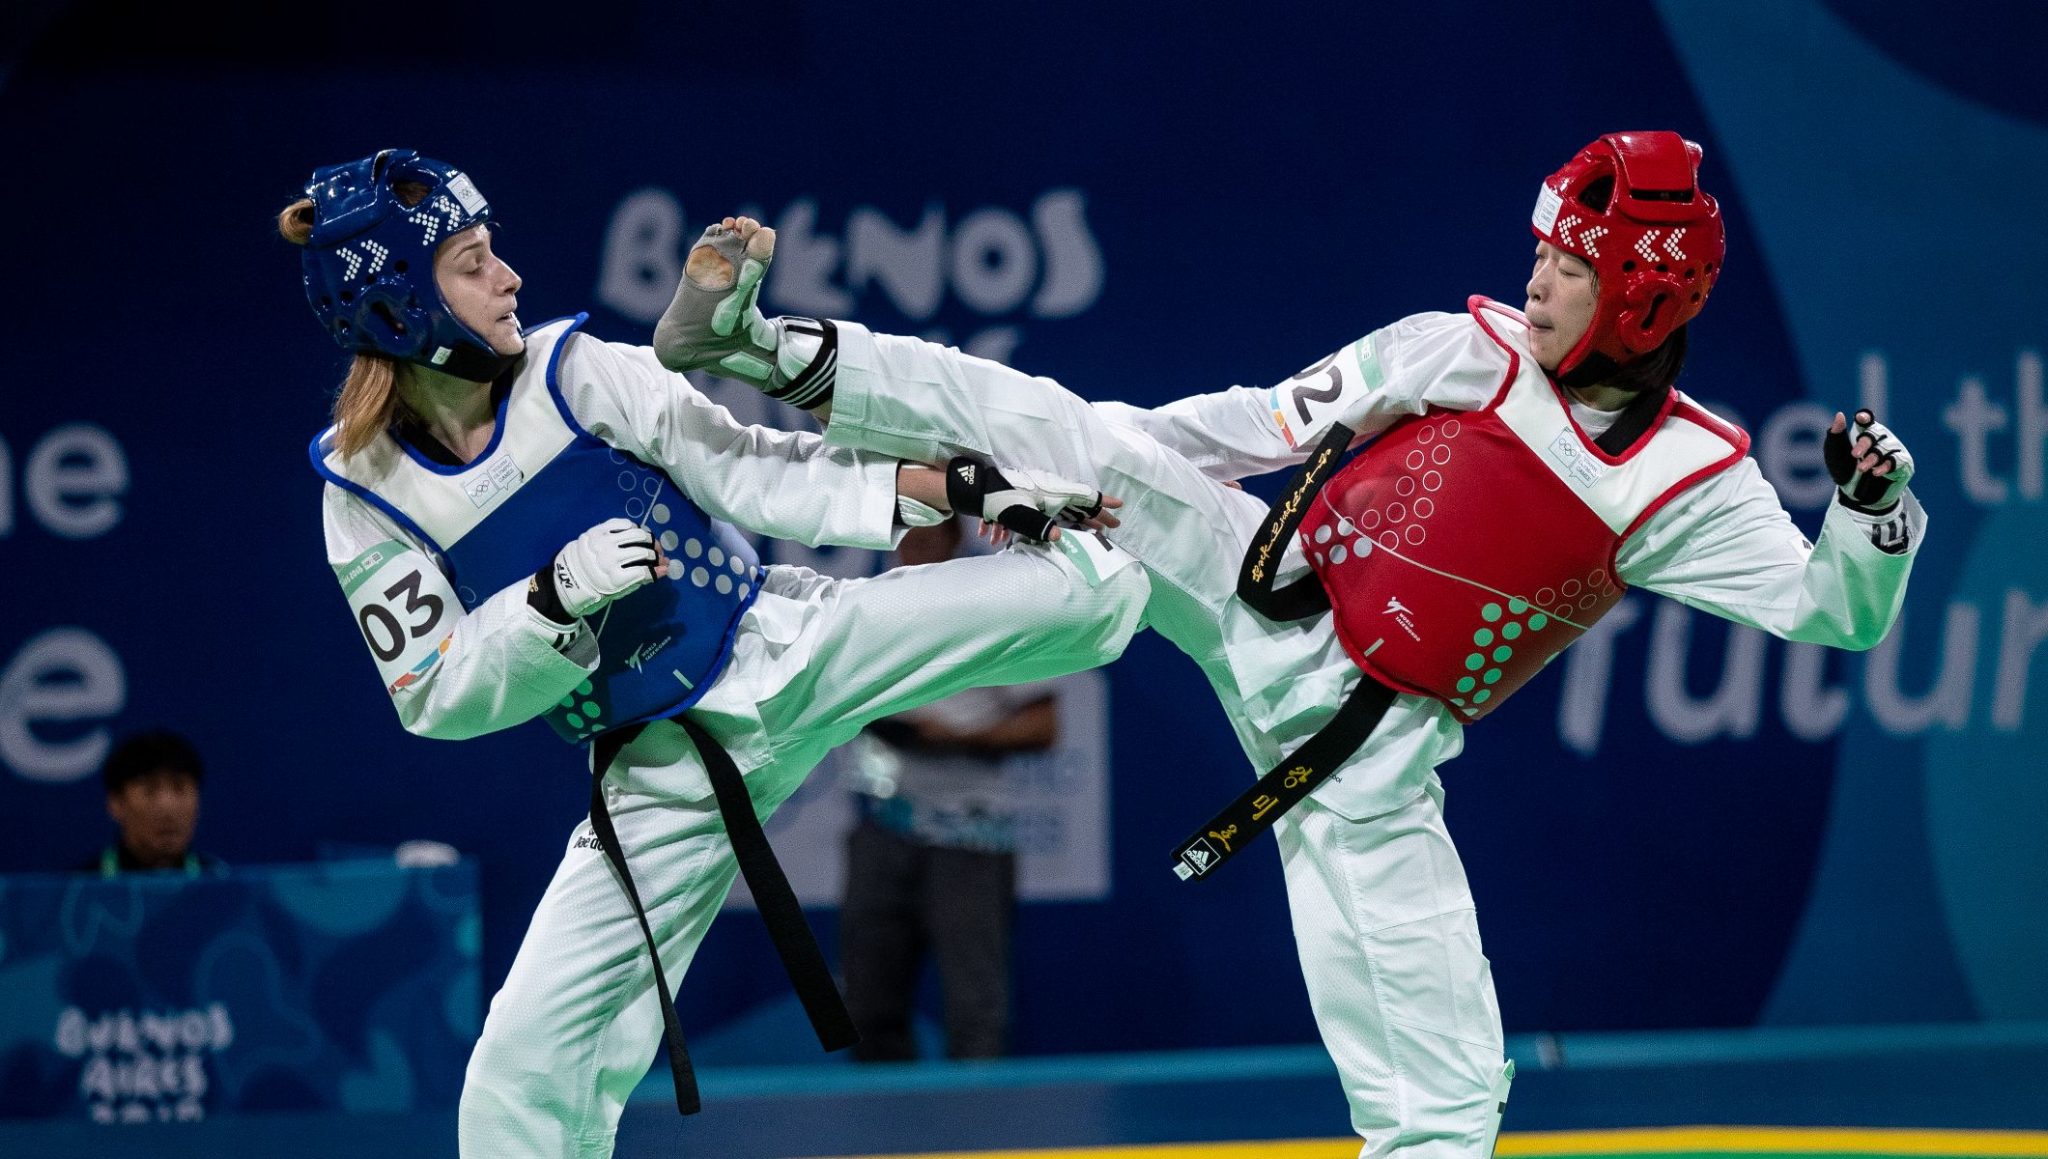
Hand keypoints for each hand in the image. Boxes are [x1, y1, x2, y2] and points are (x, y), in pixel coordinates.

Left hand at [552, 518, 662, 617]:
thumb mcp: (617, 592)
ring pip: (636, 534)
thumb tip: (663, 570)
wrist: (565, 580)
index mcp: (612, 579)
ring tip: (652, 544)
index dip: (657, 570)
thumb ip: (639, 580)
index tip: (664, 568)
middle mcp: (608, 558)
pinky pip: (622, 523)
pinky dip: (633, 527)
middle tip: (660, 557)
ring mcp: (603, 542)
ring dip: (649, 539)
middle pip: (642, 552)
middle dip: (656, 555)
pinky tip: (637, 534)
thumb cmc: (594, 591)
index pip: (643, 572)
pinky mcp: (597, 530)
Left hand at [945, 457, 1121, 543]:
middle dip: (1098, 515)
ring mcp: (1042, 497)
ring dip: (1083, 519)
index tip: (1120, 506)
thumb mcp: (1019, 514)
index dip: (1103, 503)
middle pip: (1081, 505)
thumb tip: (1059, 537)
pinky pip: (1054, 512)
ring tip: (1097, 528)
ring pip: (1068, 509)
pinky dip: (1065, 520)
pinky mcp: (1034, 501)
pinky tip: (1068, 527)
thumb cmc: (998, 499)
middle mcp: (1051, 493)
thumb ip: (1040, 526)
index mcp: (1052, 493)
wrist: (976, 489)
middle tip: (1115, 525)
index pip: (1084, 497)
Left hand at [1824, 409, 1913, 512]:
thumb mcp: (1835, 455)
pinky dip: (1886, 466)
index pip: (1866, 421)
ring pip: (1885, 447)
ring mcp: (1893, 450)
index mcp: (1863, 434)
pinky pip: (1897, 460)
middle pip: (1875, 433)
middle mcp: (1880, 439)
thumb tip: (1840, 415)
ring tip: (1862, 468)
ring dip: (1873, 458)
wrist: (1857, 498)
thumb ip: (1836, 436)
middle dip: (1864, 443)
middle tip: (1854, 454)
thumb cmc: (1846, 473)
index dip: (1864, 417)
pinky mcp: (1903, 464)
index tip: (1860, 418)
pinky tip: (1876, 472)